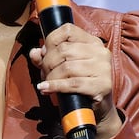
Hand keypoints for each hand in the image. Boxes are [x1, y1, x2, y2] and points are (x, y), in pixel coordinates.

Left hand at [28, 24, 122, 138]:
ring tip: (46, 82)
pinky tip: (46, 88)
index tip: (44, 53)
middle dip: (48, 63)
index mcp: (93, 42)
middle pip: (64, 50)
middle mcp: (101, 52)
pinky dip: (55, 86)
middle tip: (44, 73)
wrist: (97, 108)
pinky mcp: (102, 85)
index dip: (51, 40)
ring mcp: (104, 68)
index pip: (68, 30)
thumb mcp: (61, 67)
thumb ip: (46, 58)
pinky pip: (72, 83)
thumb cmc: (78, 84)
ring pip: (67, 67)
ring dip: (51, 76)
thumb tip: (34, 53)